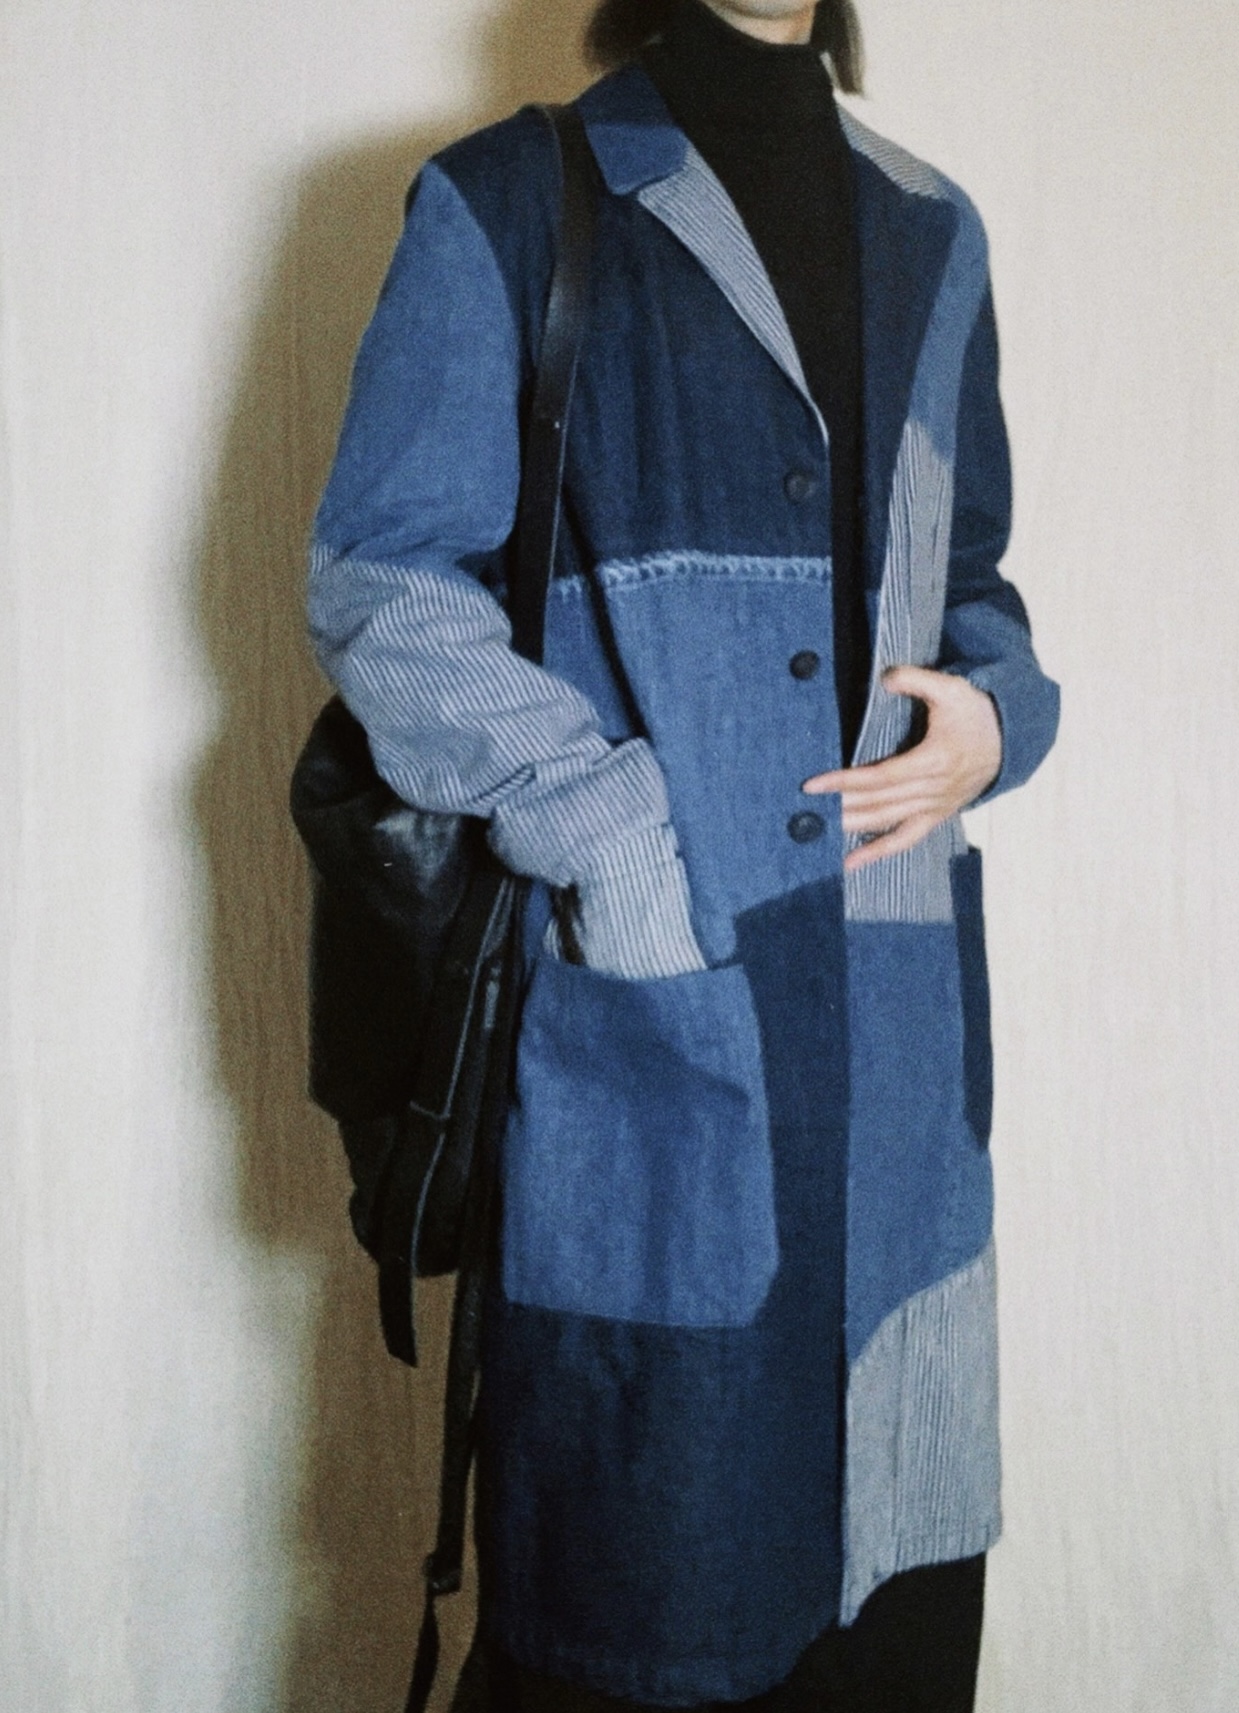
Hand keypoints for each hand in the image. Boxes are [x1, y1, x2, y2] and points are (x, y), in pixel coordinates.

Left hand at [803, 666, 1001, 872]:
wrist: (1009, 740)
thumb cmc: (976, 713)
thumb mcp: (952, 688)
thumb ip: (917, 680)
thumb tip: (885, 677)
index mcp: (934, 761)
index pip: (880, 777)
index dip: (845, 781)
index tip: (813, 785)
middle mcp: (933, 790)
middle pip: (879, 803)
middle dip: (841, 807)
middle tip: (806, 811)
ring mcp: (935, 807)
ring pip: (887, 823)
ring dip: (852, 828)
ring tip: (819, 833)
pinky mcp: (934, 817)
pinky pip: (904, 840)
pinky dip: (877, 852)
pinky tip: (850, 863)